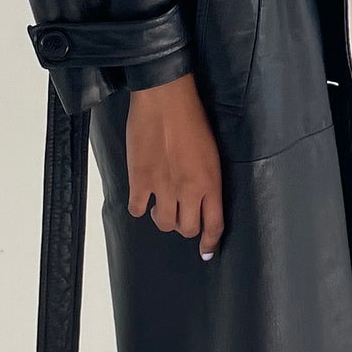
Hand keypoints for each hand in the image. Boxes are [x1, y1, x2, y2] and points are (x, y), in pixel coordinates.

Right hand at [125, 73, 225, 259]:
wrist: (165, 99)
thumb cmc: (191, 119)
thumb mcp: (211, 152)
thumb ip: (207, 178)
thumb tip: (201, 197)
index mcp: (211, 182)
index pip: (214, 224)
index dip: (210, 242)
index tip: (206, 251)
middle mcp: (189, 190)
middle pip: (187, 228)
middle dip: (184, 227)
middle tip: (179, 215)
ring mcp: (163, 187)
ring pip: (163, 223)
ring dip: (162, 218)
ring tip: (160, 206)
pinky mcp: (140, 180)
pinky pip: (137, 209)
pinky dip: (139, 208)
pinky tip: (141, 198)